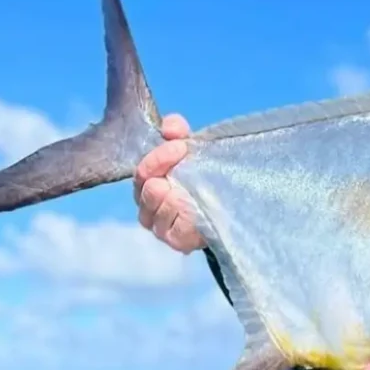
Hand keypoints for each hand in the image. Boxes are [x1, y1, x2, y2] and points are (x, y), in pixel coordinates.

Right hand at [133, 114, 205, 252]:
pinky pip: (177, 228)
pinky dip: (187, 216)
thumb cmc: (203, 175)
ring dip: (180, 194)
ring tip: (194, 189)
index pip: (141, 172)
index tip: (180, 145)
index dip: (158, 157)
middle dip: (169, 171)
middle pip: (148, 189)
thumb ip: (178, 132)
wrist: (228, 204)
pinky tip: (197, 207)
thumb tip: (171, 127)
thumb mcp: (191, 148)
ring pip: (161, 207)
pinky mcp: (177, 242)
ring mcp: (160, 228)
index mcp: (145, 185)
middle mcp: (147, 208)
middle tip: (189, 163)